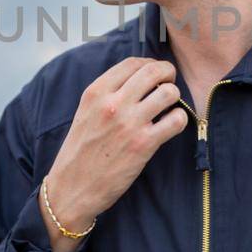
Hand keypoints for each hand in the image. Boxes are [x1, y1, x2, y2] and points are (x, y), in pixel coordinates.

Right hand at [40, 57, 187, 251]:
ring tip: (168, 107)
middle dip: (168, 74)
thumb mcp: (85, 113)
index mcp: (96, 93)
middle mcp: (112, 104)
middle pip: (154, 71)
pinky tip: (171, 126)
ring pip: (169, 92)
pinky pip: (176, 120)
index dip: (150, 63)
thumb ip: (107, 94)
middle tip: (169, 84)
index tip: (155, 73)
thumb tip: (137, 78)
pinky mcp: (144, 144)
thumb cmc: (80, 151)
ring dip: (174, 97)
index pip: (132, 63)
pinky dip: (179, 120)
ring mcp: (129, 123)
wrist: (72, 188)